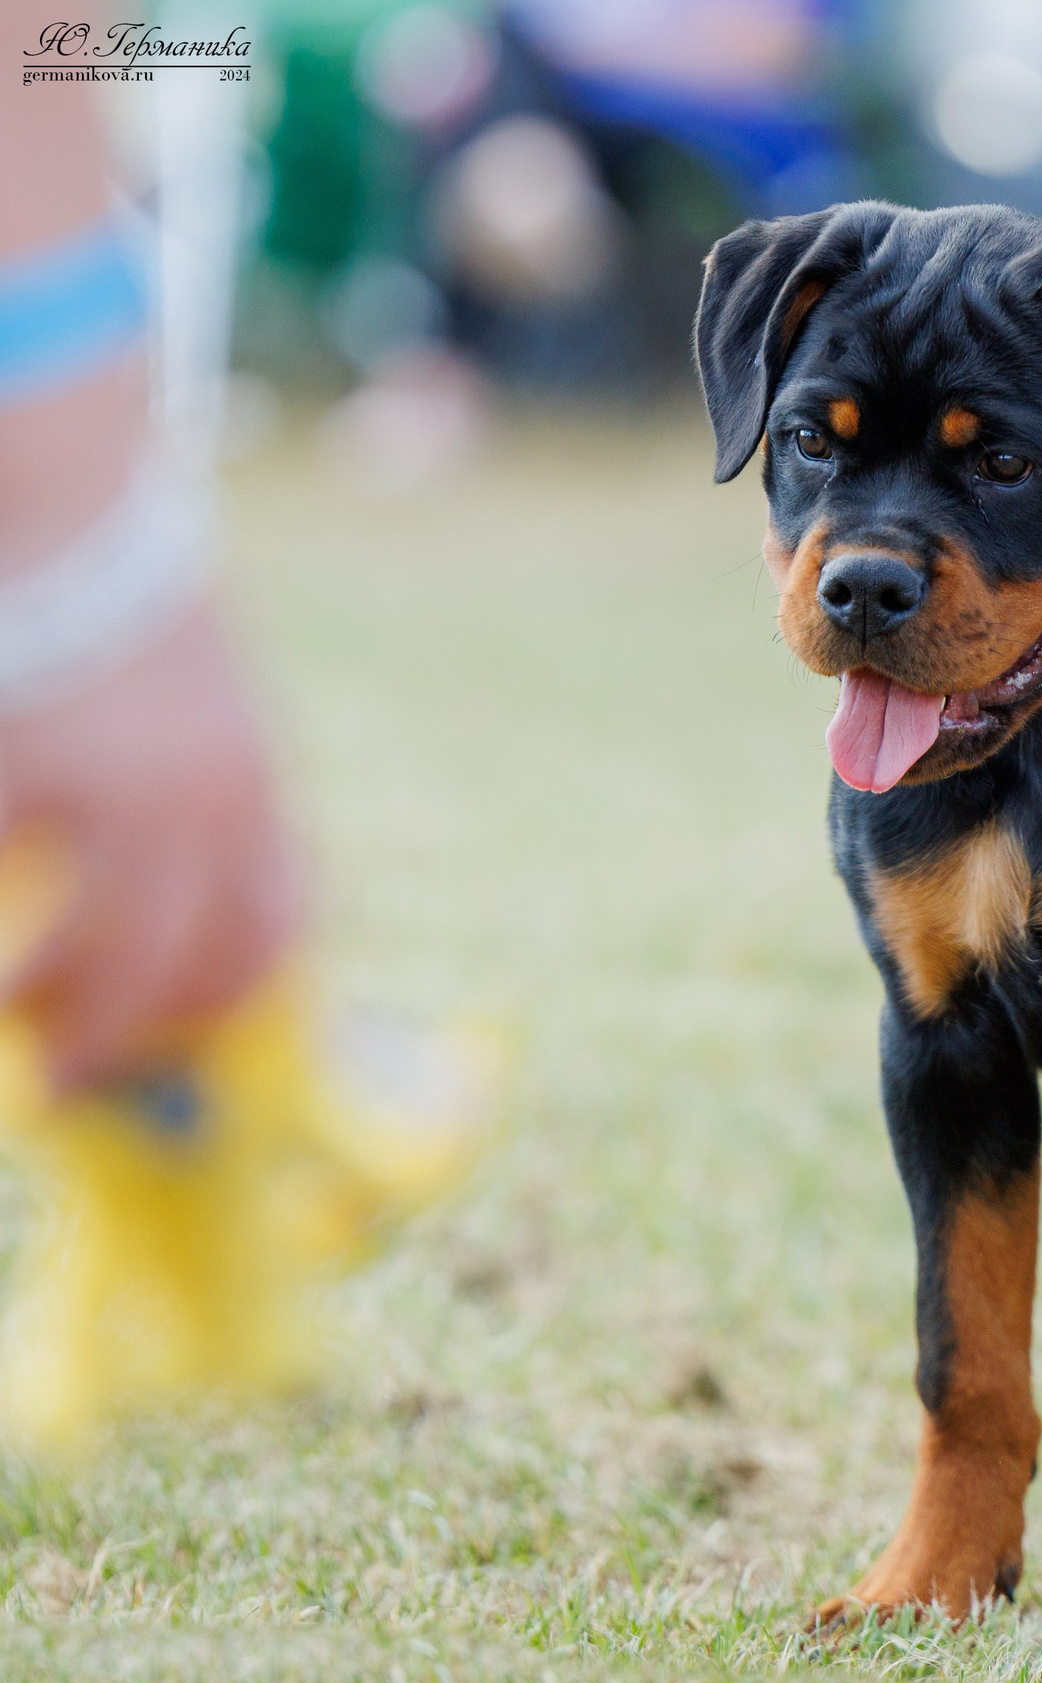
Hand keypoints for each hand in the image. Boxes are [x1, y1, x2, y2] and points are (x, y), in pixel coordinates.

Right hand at [0, 600, 297, 1090]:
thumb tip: (176, 896)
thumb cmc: (127, 600)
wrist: (80, 502)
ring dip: (43, 1012)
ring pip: (82, 959)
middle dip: (123, 1036)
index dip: (228, 997)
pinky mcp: (19, 775)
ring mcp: (106, 794)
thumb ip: (203, 795)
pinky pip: (4, 880)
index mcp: (255, 789)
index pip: (272, 929)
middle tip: (69, 1078)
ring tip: (16, 1039)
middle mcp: (200, 805)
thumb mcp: (199, 707)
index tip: (185, 1036)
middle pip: (180, 968)